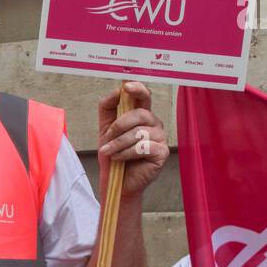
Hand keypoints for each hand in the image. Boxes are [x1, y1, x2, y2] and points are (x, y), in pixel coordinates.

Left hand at [96, 81, 168, 198]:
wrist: (115, 180)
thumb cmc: (113, 154)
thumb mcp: (105, 128)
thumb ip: (108, 108)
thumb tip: (116, 91)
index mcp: (142, 115)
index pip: (144, 96)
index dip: (138, 89)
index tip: (127, 86)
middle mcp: (153, 124)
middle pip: (140, 114)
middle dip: (119, 126)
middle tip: (107, 138)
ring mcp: (160, 138)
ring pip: (139, 132)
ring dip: (118, 143)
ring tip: (109, 152)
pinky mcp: (162, 152)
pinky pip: (143, 147)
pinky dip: (126, 153)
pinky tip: (119, 158)